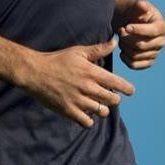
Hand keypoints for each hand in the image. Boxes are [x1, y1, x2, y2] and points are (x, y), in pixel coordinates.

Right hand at [20, 38, 134, 128]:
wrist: (35, 72)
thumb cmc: (57, 60)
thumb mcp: (78, 51)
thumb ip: (98, 49)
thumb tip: (114, 41)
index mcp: (92, 72)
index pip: (117, 83)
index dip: (127, 88)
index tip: (130, 90)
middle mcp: (87, 88)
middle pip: (113, 100)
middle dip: (114, 98)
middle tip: (109, 96)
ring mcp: (78, 101)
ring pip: (102, 112)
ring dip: (102, 109)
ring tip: (97, 104)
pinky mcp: (68, 111)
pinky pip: (87, 123)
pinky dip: (89, 120)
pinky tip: (85, 113)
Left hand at [115, 0, 164, 69]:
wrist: (128, 21)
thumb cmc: (133, 11)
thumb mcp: (135, 5)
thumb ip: (139, 5)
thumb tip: (142, 5)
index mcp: (161, 27)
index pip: (153, 31)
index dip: (139, 30)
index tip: (126, 27)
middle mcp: (161, 41)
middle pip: (142, 45)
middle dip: (127, 38)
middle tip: (120, 30)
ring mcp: (155, 52)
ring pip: (136, 55)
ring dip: (124, 47)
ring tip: (121, 38)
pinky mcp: (147, 61)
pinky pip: (135, 65)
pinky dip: (125, 59)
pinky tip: (122, 50)